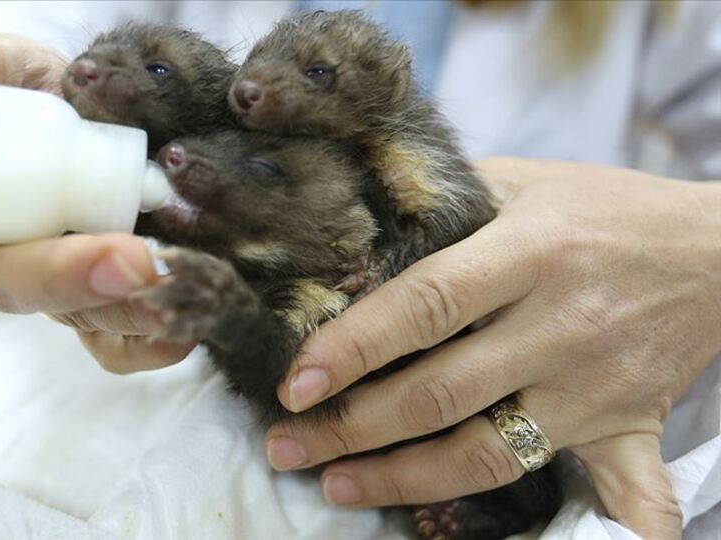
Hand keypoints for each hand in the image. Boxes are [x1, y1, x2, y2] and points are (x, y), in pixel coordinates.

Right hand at [0, 20, 193, 371]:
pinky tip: (186, 318)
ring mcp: (60, 293)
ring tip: (171, 268)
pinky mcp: (113, 318)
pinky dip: (157, 336)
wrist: (140, 133)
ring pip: (82, 317)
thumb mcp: (15, 73)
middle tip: (123, 257)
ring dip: (128, 302)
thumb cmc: (60, 103)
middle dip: (57, 274)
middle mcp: (2, 260)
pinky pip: (126, 349)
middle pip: (6, 285)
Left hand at [263, 158, 720, 538]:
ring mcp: (596, 385)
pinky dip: (611, 530)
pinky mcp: (630, 424)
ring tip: (336, 485)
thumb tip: (360, 234)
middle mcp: (561, 324)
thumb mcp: (525, 182)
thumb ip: (447, 205)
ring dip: (406, 479)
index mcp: (530, 252)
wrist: (716, 247)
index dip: (353, 347)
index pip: (424, 303)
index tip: (296, 382)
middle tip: (287, 445)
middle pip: (441, 391)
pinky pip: (626, 490)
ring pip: (490, 451)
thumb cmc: (606, 208)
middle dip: (353, 426)